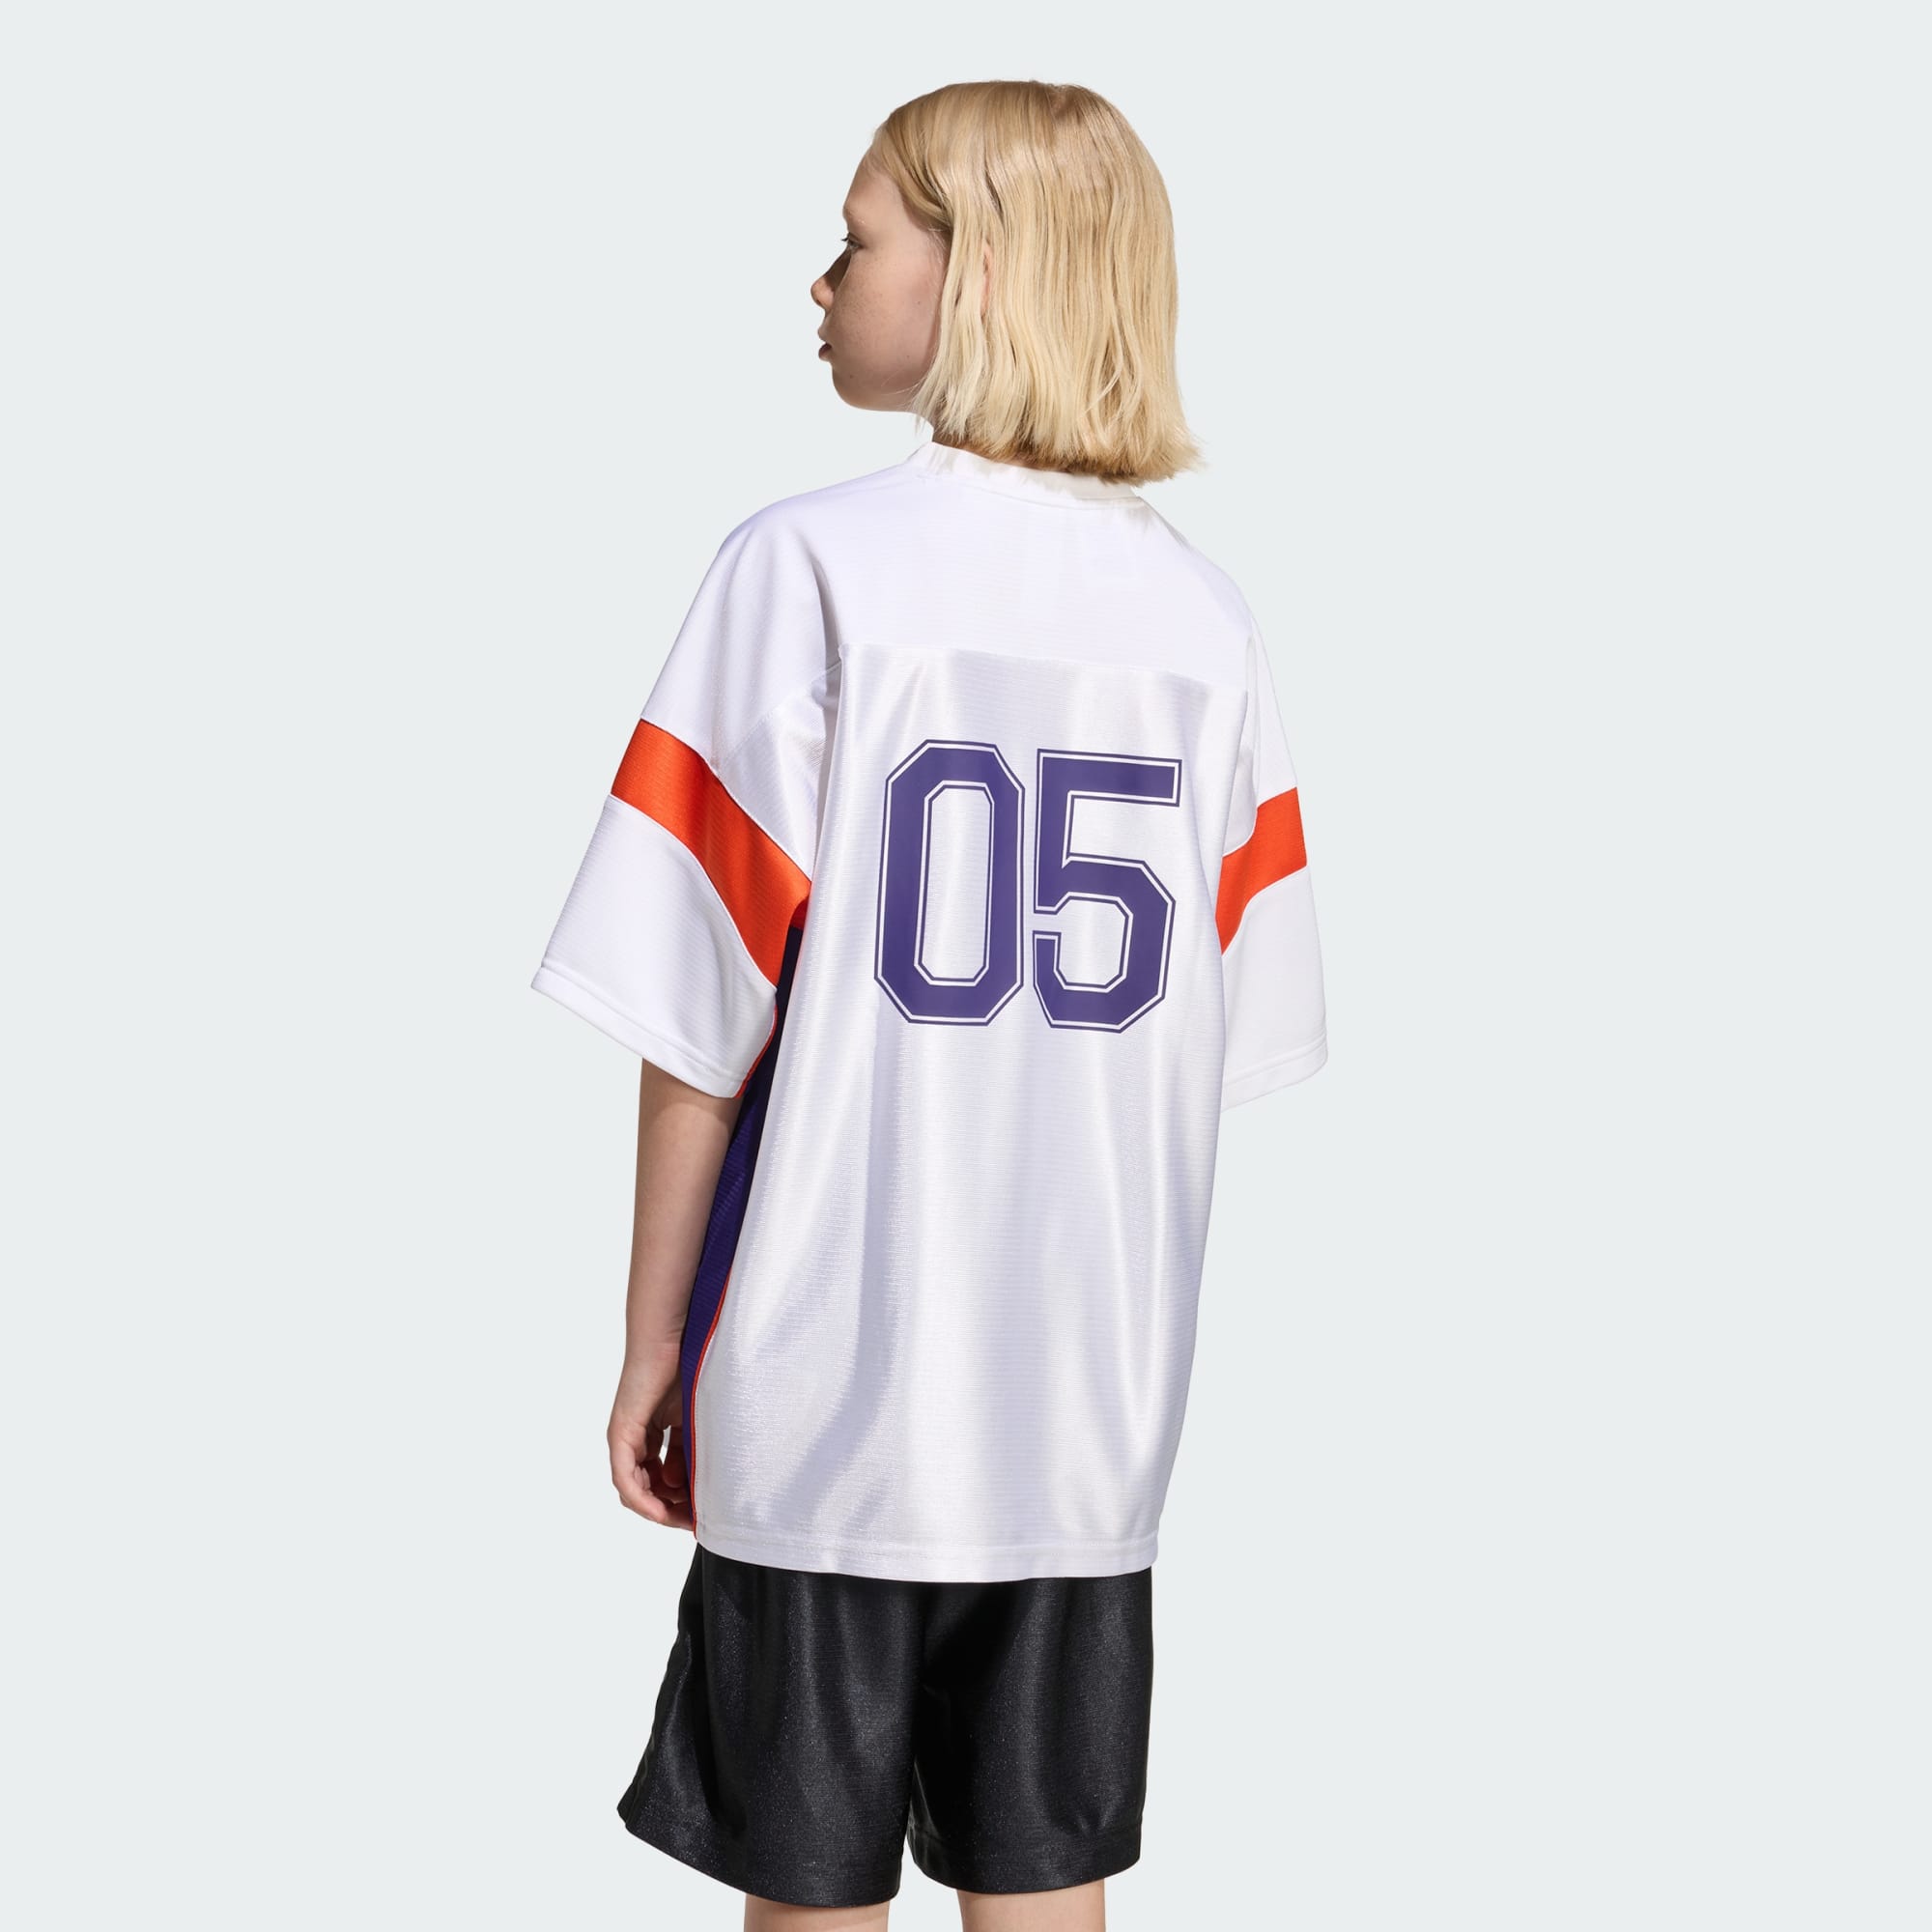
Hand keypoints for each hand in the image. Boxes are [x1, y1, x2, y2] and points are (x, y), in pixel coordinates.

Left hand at [608, 1346, 692, 1528]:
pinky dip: (642, 1499)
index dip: (682, 1499)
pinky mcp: (620, 1434)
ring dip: (660, 1508)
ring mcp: (624, 1439)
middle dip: (674, 1508)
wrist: (673, 1337)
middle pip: (649, 1490)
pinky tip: (661, 1510)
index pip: (663, 1479)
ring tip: (687, 1515)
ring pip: (635, 1490)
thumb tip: (695, 1485)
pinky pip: (625, 1478)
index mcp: (653, 1435)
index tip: (704, 1512)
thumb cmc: (688, 1367)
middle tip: (697, 1519)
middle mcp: (634, 1441)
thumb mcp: (696, 1419)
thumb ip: (692, 1450)